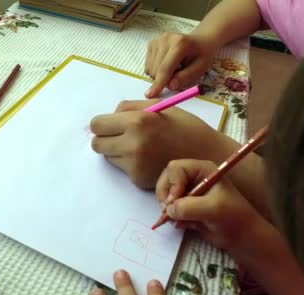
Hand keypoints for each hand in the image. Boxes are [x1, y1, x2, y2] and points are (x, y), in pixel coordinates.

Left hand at [90, 100, 223, 188]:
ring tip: (139, 147)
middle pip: (97, 144)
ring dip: (116, 152)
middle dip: (105, 139)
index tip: (110, 125)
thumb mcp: (159, 107)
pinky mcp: (138, 179)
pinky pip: (122, 168)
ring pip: (107, 156)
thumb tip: (109, 115)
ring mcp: (134, 164)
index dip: (102, 124)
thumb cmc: (184, 127)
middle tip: (121, 136)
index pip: (97, 125)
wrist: (207, 155)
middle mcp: (132, 144)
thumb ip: (130, 108)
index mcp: (137, 121)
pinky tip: (148, 159)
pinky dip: (130, 164)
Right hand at [145, 33, 218, 97]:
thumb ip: (186, 77)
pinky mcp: (152, 44)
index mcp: (180, 44)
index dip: (158, 83)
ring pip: (150, 69)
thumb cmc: (202, 55)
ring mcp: (157, 40)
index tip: (150, 95)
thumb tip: (170, 86)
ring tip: (174, 69)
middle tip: (177, 77)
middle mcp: (165, 39)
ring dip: (159, 75)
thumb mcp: (200, 68)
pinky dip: (156, 70)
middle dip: (163, 80)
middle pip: (156, 70)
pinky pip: (148, 65)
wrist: (200, 40)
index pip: (165, 68)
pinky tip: (166, 64)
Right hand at [155, 159, 262, 251]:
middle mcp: (192, 178)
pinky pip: (169, 210)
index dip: (171, 184)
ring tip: (184, 221)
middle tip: (170, 213)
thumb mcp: (212, 209)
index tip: (174, 201)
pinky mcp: (185, 207)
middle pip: (165, 180)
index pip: (175, 169)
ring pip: (165, 196)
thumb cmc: (232, 217)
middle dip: (165, 197)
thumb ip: (189, 207)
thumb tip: (168, 210)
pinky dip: (174, 219)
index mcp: (201, 170)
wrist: (241, 236)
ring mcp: (188, 192)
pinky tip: (188, 225)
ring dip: (170, 210)